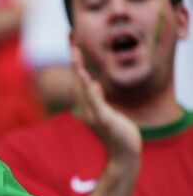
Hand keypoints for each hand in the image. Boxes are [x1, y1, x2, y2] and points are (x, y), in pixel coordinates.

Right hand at [71, 46, 140, 160]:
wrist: (123, 154)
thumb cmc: (117, 134)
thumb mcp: (107, 111)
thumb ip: (98, 98)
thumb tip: (95, 85)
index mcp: (86, 106)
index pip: (77, 81)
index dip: (75, 64)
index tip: (74, 45)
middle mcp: (85, 109)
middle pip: (76, 82)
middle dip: (74, 62)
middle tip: (72, 41)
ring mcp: (93, 115)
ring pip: (82, 90)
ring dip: (78, 71)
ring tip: (75, 55)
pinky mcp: (104, 120)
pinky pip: (95, 102)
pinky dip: (89, 89)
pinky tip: (87, 77)